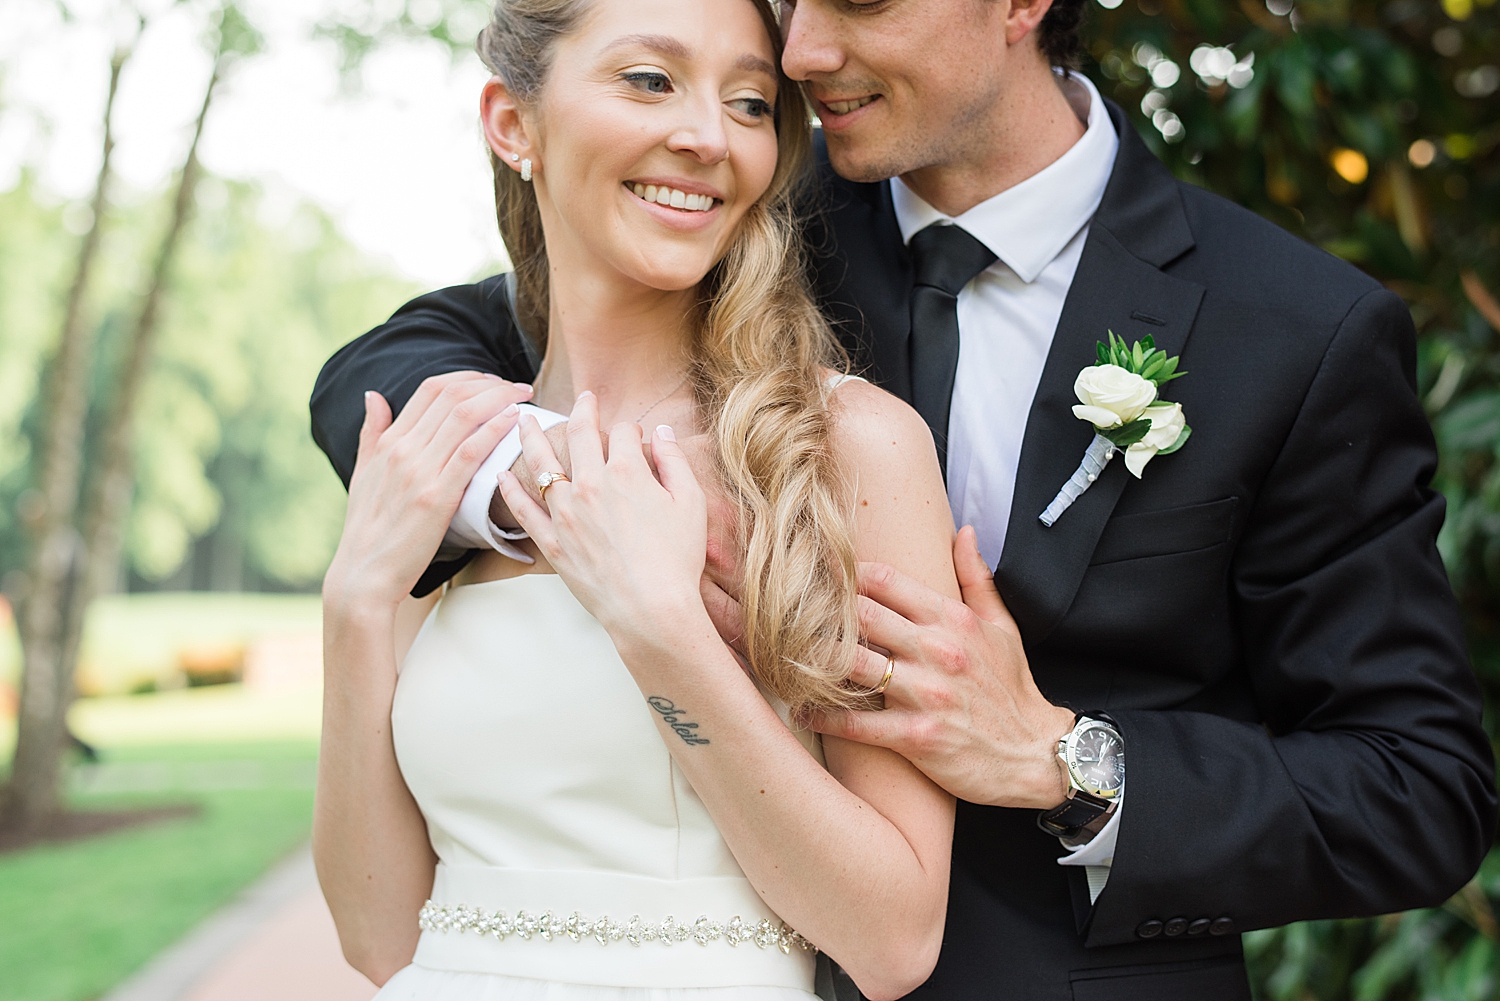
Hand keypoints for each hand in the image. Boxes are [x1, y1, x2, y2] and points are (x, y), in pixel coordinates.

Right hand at [324, 373, 521, 613]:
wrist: (364, 574)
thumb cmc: (368, 528)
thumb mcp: (363, 473)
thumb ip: (371, 432)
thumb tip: (373, 394)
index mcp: (389, 442)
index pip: (431, 389)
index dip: (468, 378)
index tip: (492, 382)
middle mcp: (402, 449)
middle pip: (451, 396)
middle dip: (491, 384)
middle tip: (517, 387)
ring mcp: (419, 472)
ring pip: (464, 416)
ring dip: (500, 399)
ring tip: (524, 397)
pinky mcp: (437, 497)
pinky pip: (470, 452)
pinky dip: (495, 429)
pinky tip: (514, 420)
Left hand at [498, 392, 708, 636]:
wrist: (652, 609)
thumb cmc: (677, 559)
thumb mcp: (691, 503)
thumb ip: (674, 462)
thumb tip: (661, 433)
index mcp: (627, 471)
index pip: (624, 432)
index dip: (632, 429)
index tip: (636, 435)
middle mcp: (590, 484)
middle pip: (580, 435)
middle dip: (582, 411)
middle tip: (583, 399)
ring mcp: (566, 514)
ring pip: (541, 464)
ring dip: (531, 437)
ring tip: (523, 420)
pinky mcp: (552, 543)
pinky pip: (524, 510)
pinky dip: (510, 490)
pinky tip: (501, 475)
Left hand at [807, 526, 1075, 809]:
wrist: (1037, 755)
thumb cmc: (1013, 690)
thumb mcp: (1003, 627)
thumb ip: (976, 577)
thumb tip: (962, 531)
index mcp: (951, 619)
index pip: (884, 581)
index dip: (843, 575)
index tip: (813, 575)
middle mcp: (936, 650)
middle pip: (859, 616)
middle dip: (817, 613)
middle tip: (780, 613)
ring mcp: (926, 694)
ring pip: (851, 665)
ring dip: (811, 662)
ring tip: (782, 658)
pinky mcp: (917, 736)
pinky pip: (857, 724)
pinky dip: (824, 718)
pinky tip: (802, 712)